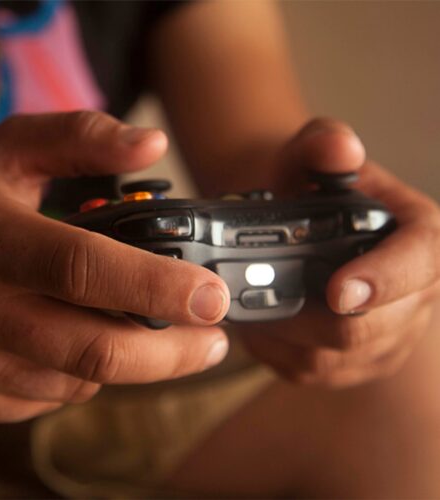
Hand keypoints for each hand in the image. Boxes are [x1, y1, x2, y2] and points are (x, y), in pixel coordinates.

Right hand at [0, 112, 230, 421]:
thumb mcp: (8, 149)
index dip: (156, 287)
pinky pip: (51, 396)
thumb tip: (152, 144)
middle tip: (213, 339)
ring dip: (120, 355)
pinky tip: (63, 338)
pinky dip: (78, 372)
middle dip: (172, 353)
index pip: (81, 269)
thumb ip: (80, 137)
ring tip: (124, 323)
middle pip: (95, 350)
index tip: (214, 298)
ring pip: (80, 378)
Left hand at [238, 118, 439, 386]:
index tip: (338, 289)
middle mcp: (415, 297)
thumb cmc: (307, 187)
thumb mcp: (311, 154)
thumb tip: (341, 149)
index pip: (420, 263)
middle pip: (365, 326)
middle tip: (258, 292)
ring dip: (284, 334)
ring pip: (331, 357)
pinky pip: (309, 372)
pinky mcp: (353, 365)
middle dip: (307, 314)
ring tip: (250, 303)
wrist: (295, 222)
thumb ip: (323, 145)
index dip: (383, 279)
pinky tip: (255, 323)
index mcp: (420, 239)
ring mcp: (386, 338)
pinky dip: (274, 351)